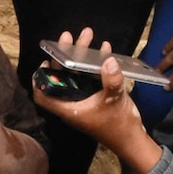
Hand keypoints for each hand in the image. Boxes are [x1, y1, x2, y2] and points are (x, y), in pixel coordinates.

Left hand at [34, 28, 162, 173]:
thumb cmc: (118, 125)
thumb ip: (111, 81)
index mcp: (69, 108)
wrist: (132, 138)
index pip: (43, 96)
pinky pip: (91, 76)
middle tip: (69, 36)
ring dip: (81, 55)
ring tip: (87, 34)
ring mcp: (85, 98)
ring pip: (77, 74)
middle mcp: (73, 102)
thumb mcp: (114, 100)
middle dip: (65, 55)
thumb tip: (108, 60)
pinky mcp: (96, 96)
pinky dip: (95, 63)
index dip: (40, 79)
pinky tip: (104, 49)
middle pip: (62, 76)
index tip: (45, 61)